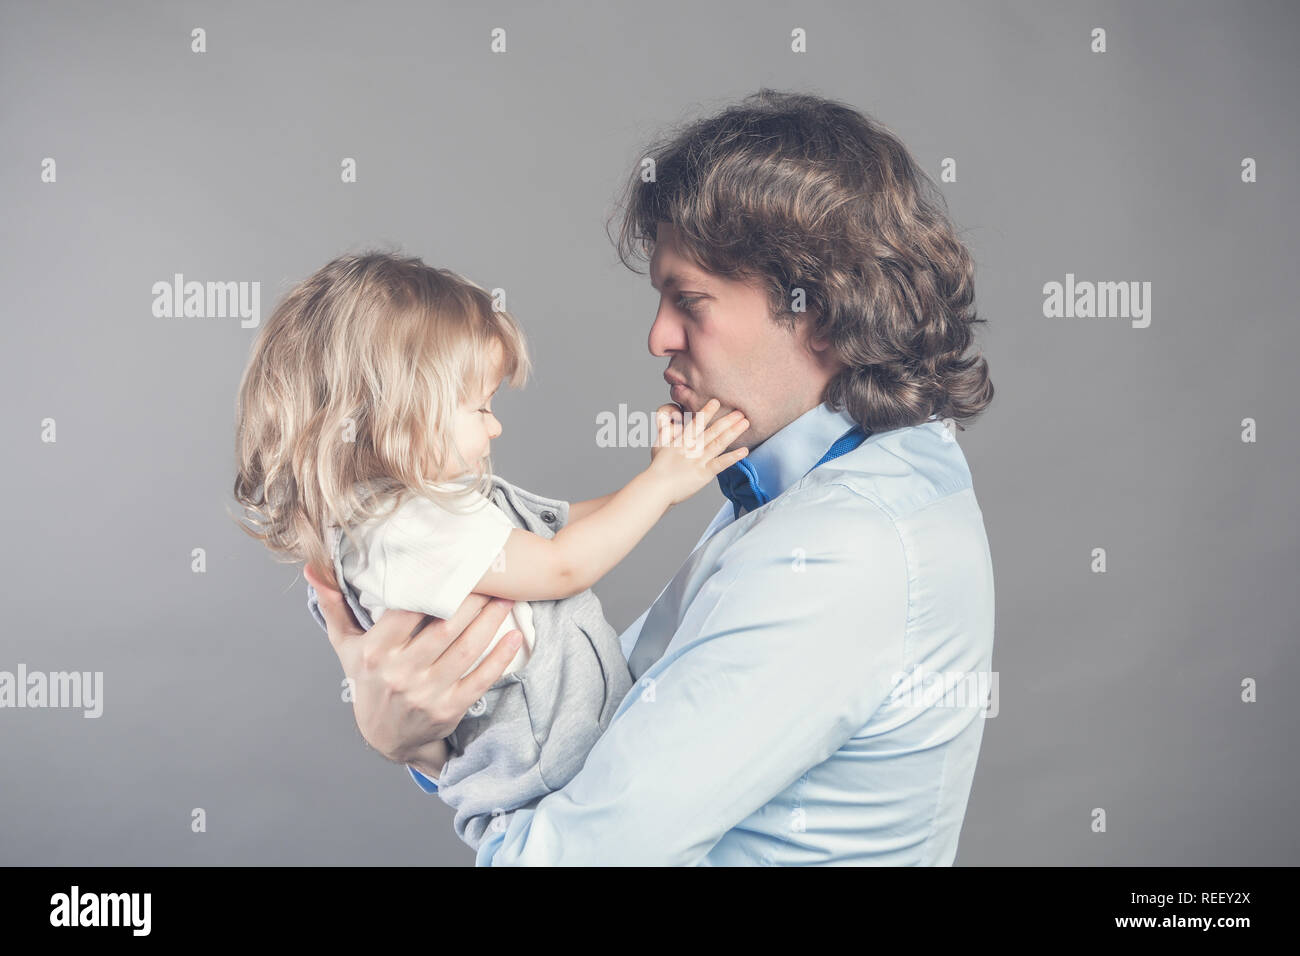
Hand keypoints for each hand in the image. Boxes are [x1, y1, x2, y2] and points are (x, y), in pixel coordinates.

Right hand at [304, 563, 522, 775]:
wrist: (385, 739)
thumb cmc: (368, 681)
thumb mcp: (346, 647)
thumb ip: (334, 606)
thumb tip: (313, 567)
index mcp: (375, 652)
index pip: (408, 611)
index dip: (435, 587)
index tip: (457, 565)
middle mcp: (399, 673)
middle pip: (445, 628)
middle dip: (474, 600)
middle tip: (494, 575)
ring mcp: (426, 694)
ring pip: (466, 649)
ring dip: (491, 621)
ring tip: (508, 597)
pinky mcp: (449, 710)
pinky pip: (480, 679)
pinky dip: (500, 657)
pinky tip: (515, 636)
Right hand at [648, 397, 749, 505]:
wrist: (656, 487)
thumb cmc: (657, 468)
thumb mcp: (659, 444)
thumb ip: (665, 428)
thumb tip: (669, 414)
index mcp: (682, 441)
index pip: (696, 423)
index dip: (707, 412)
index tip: (716, 402)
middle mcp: (692, 448)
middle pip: (712, 431)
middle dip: (727, 420)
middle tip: (740, 411)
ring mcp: (699, 460)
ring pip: (719, 443)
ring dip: (733, 432)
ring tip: (745, 423)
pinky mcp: (704, 474)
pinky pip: (721, 464)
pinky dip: (733, 457)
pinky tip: (744, 451)